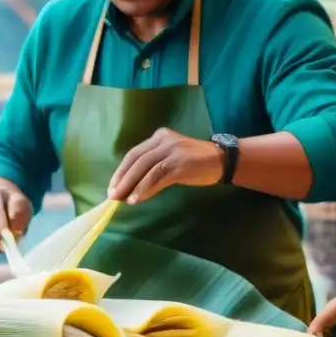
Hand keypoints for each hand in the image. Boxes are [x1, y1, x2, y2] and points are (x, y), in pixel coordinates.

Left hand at [107, 128, 224, 204]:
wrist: (222, 160)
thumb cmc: (195, 162)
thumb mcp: (172, 158)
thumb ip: (153, 165)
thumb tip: (131, 186)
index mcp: (159, 137)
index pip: (134, 153)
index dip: (121, 171)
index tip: (113, 186)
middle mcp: (163, 140)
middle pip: (136, 160)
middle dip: (122, 179)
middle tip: (113, 195)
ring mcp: (171, 151)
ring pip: (144, 168)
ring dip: (132, 186)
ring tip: (123, 200)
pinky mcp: (179, 163)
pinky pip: (156, 177)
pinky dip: (145, 189)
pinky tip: (137, 199)